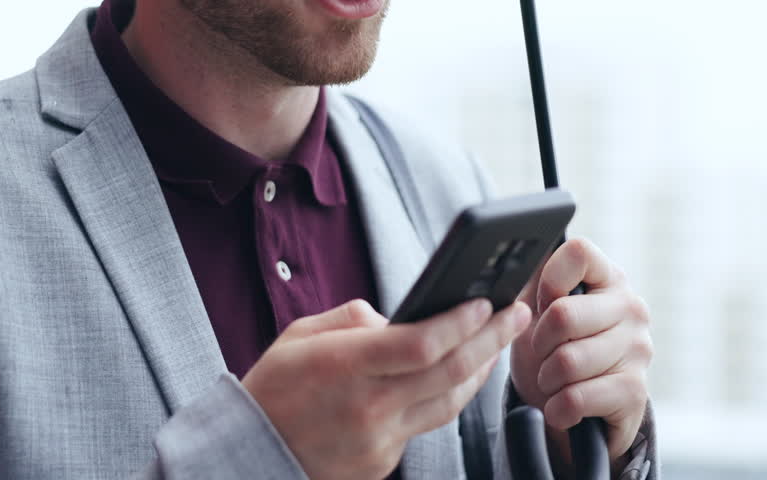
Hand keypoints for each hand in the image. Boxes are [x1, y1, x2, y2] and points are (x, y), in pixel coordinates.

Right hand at [242, 297, 530, 479]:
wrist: (250, 452)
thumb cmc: (274, 386)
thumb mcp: (300, 335)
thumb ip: (353, 319)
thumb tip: (396, 318)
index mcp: (344, 366)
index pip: (421, 344)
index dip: (461, 323)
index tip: (486, 303)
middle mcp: (367, 407)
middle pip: (448, 373)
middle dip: (491, 341)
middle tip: (516, 316)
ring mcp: (379, 441)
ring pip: (449, 403)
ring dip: (480, 371)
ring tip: (497, 344)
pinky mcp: (384, 463)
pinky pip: (426, 425)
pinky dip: (447, 398)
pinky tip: (459, 377)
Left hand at [509, 237, 652, 459]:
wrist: (577, 416)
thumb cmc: (553, 353)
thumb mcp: (535, 313)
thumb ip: (530, 282)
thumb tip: (511, 260)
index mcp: (607, 279)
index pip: (578, 253)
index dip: (549, 280)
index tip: (542, 304)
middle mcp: (630, 307)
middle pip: (563, 314)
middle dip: (538, 342)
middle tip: (542, 354)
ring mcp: (639, 348)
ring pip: (568, 361)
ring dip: (547, 379)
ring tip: (553, 381)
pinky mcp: (635, 391)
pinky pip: (577, 397)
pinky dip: (557, 408)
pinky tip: (561, 407)